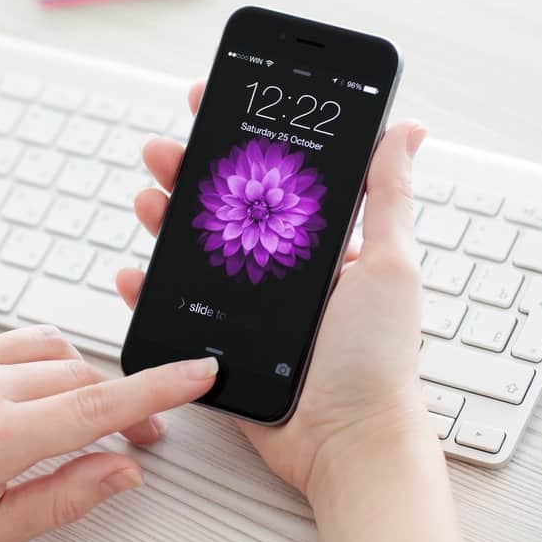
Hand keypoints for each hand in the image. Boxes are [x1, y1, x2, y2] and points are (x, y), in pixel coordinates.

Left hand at [0, 326, 216, 541]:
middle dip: (115, 400)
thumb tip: (121, 470)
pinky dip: (22, 365)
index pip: (100, 405)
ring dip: (70, 377)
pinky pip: (3, 339)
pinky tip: (3, 399)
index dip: (159, 389)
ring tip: (56, 418)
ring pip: (48, 345)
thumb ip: (65, 498)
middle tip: (126, 436)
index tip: (197, 373)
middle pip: (81, 372)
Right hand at [115, 81, 428, 496]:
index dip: (243, 139)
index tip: (218, 101)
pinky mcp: (219, 341)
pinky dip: (151, 290)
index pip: (273, 177)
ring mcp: (246, 304)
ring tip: (148, 198)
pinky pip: (176, 306)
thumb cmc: (378, 357)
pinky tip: (136, 273)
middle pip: (223, 207)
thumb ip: (388, 196)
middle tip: (166, 149)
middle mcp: (279, 268)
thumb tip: (405, 128)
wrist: (346, 440)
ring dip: (164, 218)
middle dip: (190, 172)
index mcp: (318, 244)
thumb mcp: (391, 264)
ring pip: (193, 249)